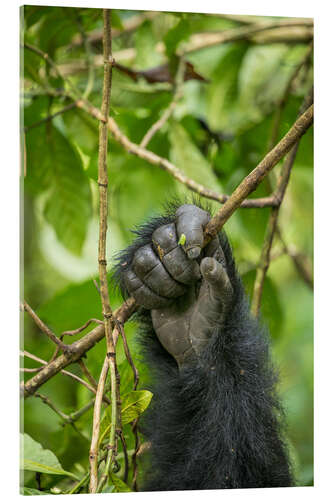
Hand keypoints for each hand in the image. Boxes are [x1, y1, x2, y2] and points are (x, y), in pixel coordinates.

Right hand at [122, 204, 232, 366]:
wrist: (198, 346)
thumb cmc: (216, 317)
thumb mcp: (224, 300)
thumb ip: (219, 280)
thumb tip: (206, 263)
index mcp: (203, 243)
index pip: (188, 215)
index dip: (188, 230)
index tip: (194, 253)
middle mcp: (177, 248)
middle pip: (161, 235)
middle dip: (175, 265)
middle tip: (189, 283)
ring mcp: (156, 263)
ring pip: (143, 257)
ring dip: (161, 283)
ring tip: (177, 295)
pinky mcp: (139, 281)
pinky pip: (131, 278)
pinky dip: (148, 296)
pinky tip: (163, 304)